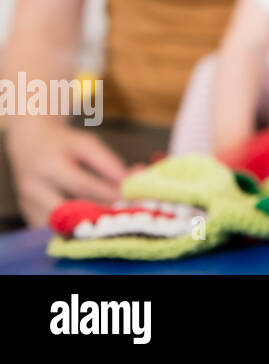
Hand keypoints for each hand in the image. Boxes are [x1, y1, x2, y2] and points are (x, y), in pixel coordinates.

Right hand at [4, 116, 128, 227]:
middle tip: (126, 216)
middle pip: (71, 212)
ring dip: (89, 225)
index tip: (136, 199)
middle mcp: (34, 190)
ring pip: (63, 226)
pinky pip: (56, 230)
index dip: (112, 194)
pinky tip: (95, 222)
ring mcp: (29, 207)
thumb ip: (109, 163)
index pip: (85, 187)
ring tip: (114, 219)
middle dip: (100, 216)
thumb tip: (133, 181)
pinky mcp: (30, 217)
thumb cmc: (63, 143)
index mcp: (49, 167)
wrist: (28, 143)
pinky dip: (76, 228)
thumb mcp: (87, 144)